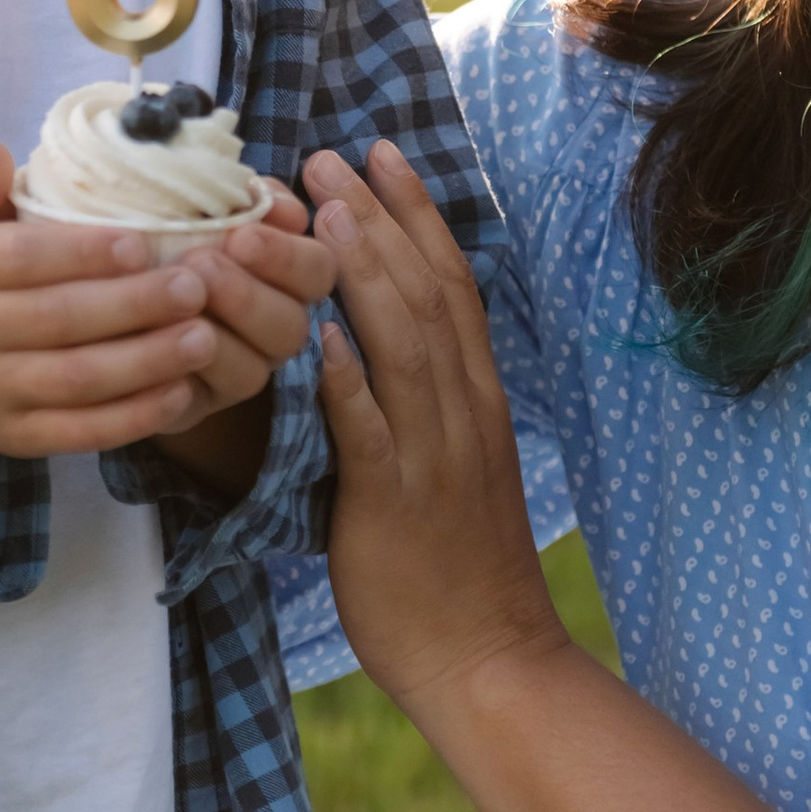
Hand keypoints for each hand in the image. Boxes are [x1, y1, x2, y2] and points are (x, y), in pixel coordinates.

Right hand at [0, 147, 333, 464]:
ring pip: (76, 380)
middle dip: (133, 305)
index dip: (83, 252)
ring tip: (204, 338)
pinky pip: (80, 432)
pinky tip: (181, 392)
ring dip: (146, 363)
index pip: (23, 258)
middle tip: (196, 287)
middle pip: (58, 320)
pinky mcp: (17, 437)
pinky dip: (133, 417)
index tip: (143, 243)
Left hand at [306, 140, 559, 716]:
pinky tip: (321, 336)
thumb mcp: (453, 467)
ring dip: (362, 274)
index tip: (384, 153)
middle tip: (329, 156)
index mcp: (475, 400)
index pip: (452, 284)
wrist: (489, 658)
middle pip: (426, 294)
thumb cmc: (457, 569)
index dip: (418, 213)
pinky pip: (371, 433)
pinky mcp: (394, 505)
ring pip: (403, 346)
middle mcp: (462, 413)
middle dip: (378, 218)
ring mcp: (432, 456)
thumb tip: (374, 344)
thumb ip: (423, 404)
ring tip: (321, 213)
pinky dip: (349, 381)